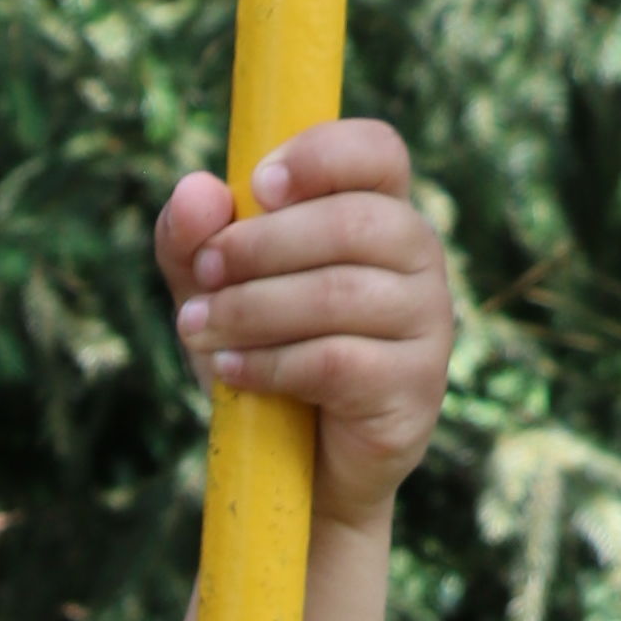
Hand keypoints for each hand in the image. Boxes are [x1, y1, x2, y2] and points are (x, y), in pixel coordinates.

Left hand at [155, 116, 453, 528]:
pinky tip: (230, 371)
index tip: (257, 185)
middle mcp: (418, 257)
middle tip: (205, 273)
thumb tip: (196, 193)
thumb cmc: (263, 356)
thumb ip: (193, 240)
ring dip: (254, 308)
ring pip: (341, 293)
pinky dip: (271, 364)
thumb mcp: (213, 293)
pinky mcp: (415, 387)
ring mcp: (428, 322)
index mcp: (379, 210)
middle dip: (262, 245)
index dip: (321, 155)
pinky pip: (338, 361)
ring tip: (199, 329)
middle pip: (353, 222)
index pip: (377, 151)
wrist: (296, 469)